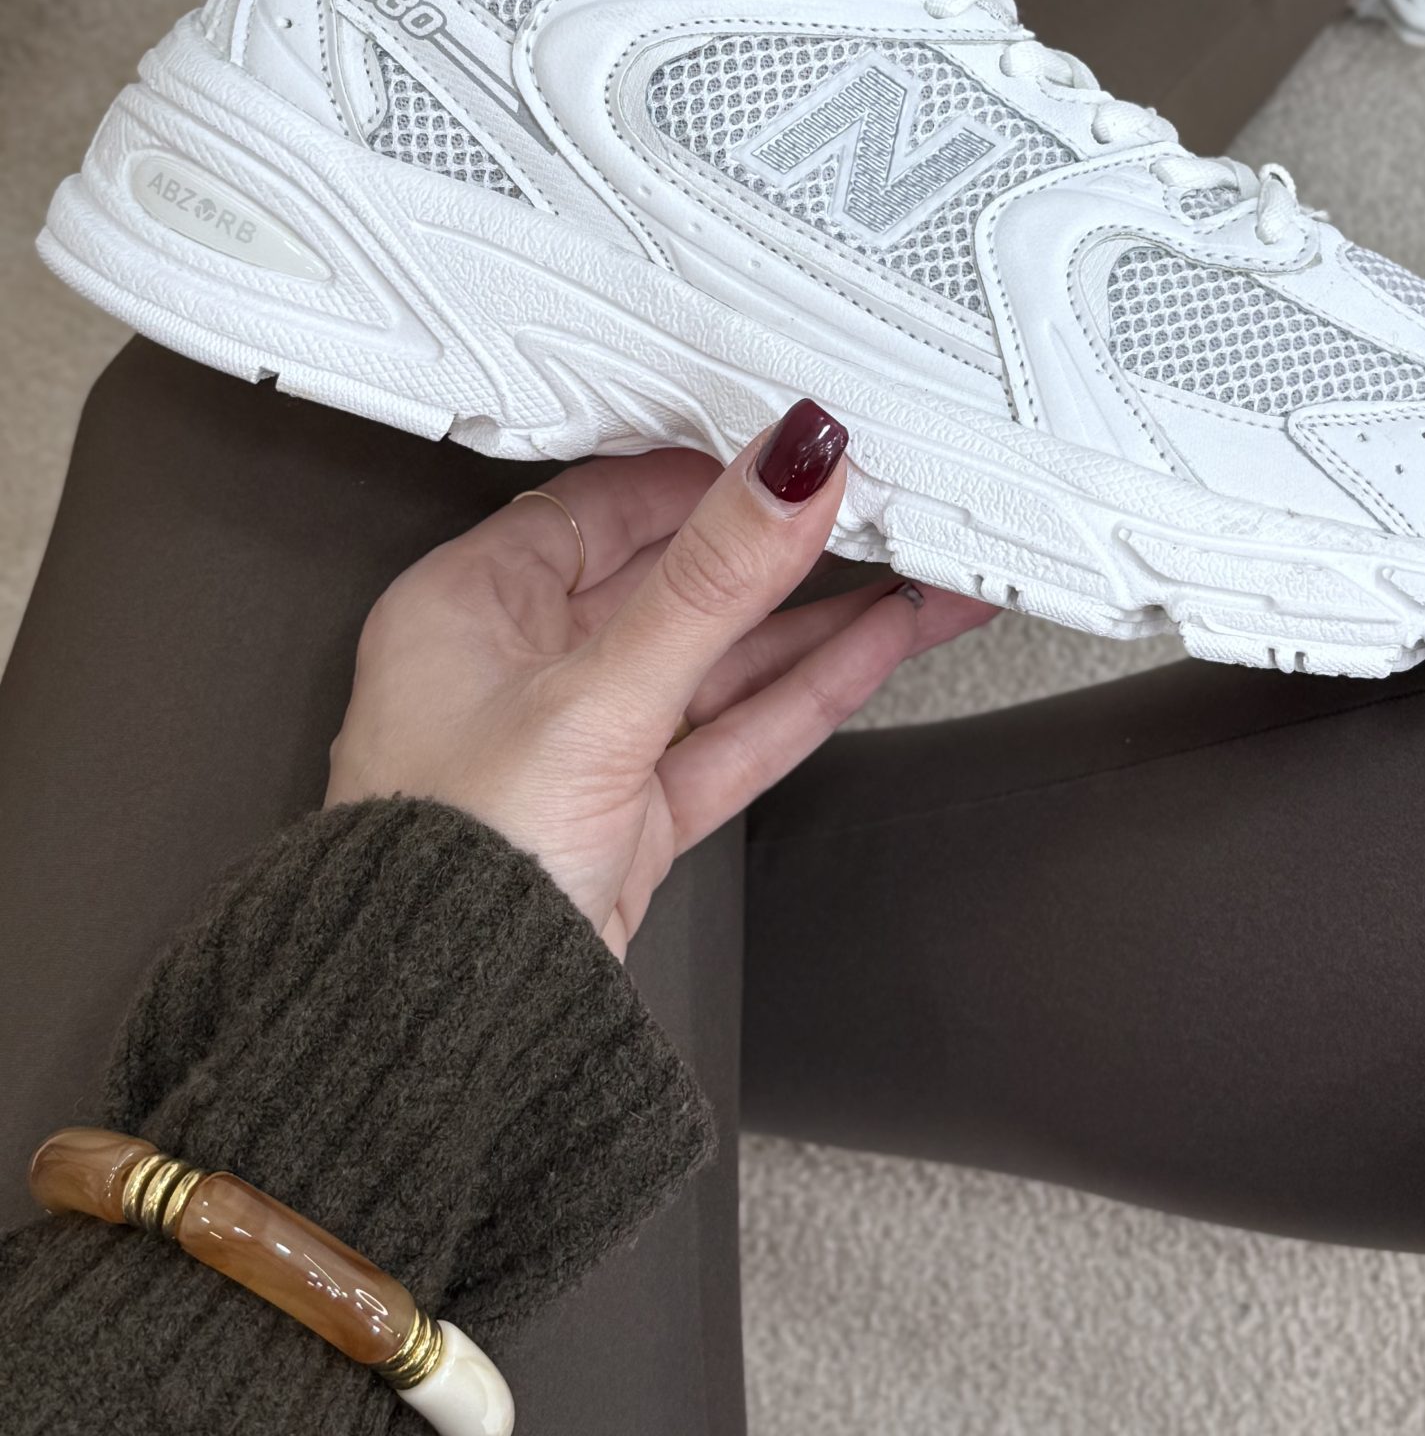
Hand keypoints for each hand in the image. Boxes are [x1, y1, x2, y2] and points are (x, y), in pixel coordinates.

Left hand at [325, 400, 993, 953]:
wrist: (443, 1046)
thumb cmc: (444, 873)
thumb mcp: (595, 697)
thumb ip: (710, 582)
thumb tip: (782, 470)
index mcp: (467, 607)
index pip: (605, 503)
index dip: (705, 470)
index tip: (788, 448)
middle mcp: (517, 669)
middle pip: (674, 578)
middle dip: (781, 545)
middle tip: (869, 503)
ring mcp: (581, 747)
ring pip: (719, 657)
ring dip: (817, 617)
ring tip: (912, 570)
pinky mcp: (630, 817)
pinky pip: (732, 729)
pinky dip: (807, 689)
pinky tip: (875, 644)